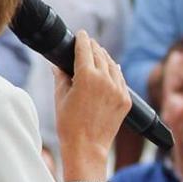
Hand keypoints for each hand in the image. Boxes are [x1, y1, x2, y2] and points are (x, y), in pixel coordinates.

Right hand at [54, 31, 130, 180]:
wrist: (87, 147)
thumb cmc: (69, 125)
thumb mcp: (60, 97)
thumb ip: (60, 77)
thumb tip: (56, 65)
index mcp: (87, 76)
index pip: (85, 49)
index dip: (82, 39)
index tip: (81, 33)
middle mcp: (105, 80)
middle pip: (100, 54)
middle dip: (93, 46)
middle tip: (88, 42)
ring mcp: (118, 90)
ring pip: (112, 65)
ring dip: (105, 57)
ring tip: (98, 53)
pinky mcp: (125, 100)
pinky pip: (121, 79)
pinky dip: (115, 71)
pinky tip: (112, 67)